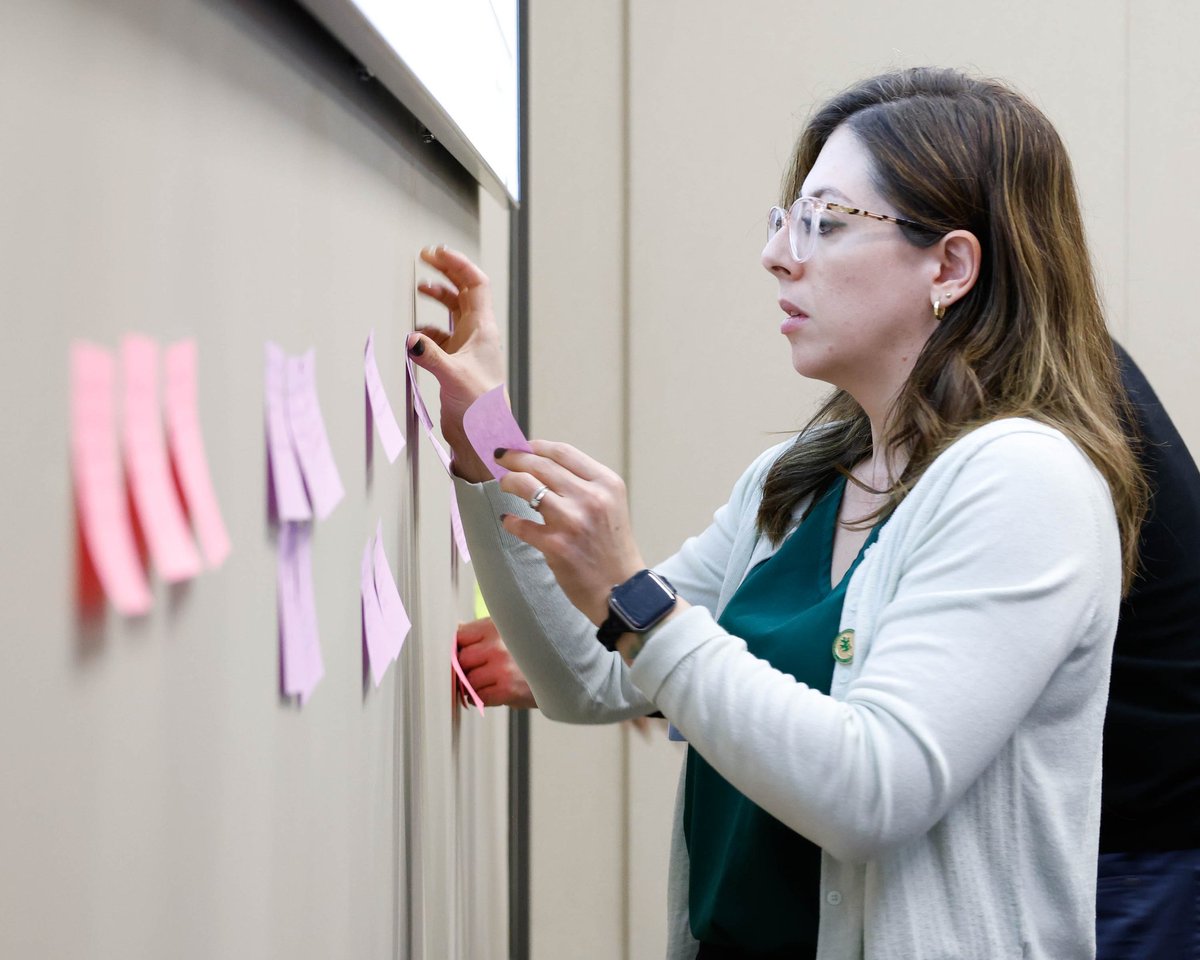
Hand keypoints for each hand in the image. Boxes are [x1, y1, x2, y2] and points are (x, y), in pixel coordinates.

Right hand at [410, 245, 506, 481]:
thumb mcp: (453, 377)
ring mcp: (467, 347)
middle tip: (426, 257)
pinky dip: (428, 327)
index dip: (459, 264)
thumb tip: (412, 339)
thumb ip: (430, 355)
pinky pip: (441, 335)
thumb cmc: (480, 408)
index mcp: (483, 329)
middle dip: (446, 271)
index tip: (438, 252)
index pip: (475, 284)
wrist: (482, 435)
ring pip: (453, 310)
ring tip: (421, 285)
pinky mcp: (456, 362)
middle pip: (463, 290)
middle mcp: (477, 334)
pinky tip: (416, 332)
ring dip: (438, 295)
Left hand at [456, 618, 536, 708]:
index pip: (460, 635)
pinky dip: (480, 698)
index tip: (463, 653)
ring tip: (485, 682)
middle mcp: (498, 644)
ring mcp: (502, 667)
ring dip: (472, 685)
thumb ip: (484, 631)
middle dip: (465, 668)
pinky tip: (490, 692)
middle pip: (461, 659)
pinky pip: (479, 697)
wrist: (564, 670)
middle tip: (476, 671)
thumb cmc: (533, 650)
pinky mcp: (507, 689)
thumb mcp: (510, 631)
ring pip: (468, 680)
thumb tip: (456, 629)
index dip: (458, 647)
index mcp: (496, 625)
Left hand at [496, 441, 645, 624]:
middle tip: (500, 458)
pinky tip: (508, 521)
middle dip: (515, 458)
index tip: (522, 446)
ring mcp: (572, 521)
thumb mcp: (610, 505)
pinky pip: (521, 525)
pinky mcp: (555, 545)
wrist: (621, 590)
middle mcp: (590, 497)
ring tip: (504, 484)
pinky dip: (510, 522)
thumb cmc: (612, 547)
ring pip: (526, 486)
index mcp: (606, 483)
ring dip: (509, 482)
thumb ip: (583, 485)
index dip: (536, 446)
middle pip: (541, 465)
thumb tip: (543, 465)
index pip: (563, 453)